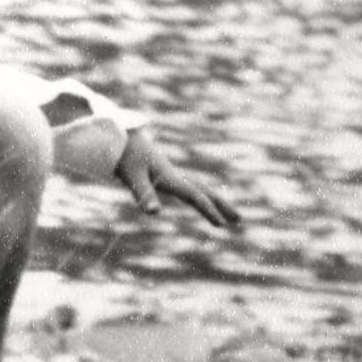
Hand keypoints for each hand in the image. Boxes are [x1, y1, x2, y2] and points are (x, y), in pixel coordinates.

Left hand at [117, 129, 239, 229]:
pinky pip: (190, 189)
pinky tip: (201, 201)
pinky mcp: (166, 176)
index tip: (221, 225)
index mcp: (171, 178)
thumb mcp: (133, 178)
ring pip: (200, 189)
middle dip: (222, 206)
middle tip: (239, 220)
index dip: (208, 210)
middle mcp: (176, 176)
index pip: (195, 196)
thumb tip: (155, 213)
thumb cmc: (125, 158)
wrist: (121, 137)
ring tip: (228, 215)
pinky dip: (201, 196)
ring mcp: (173, 175)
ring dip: (215, 201)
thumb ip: (144, 194)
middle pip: (206, 191)